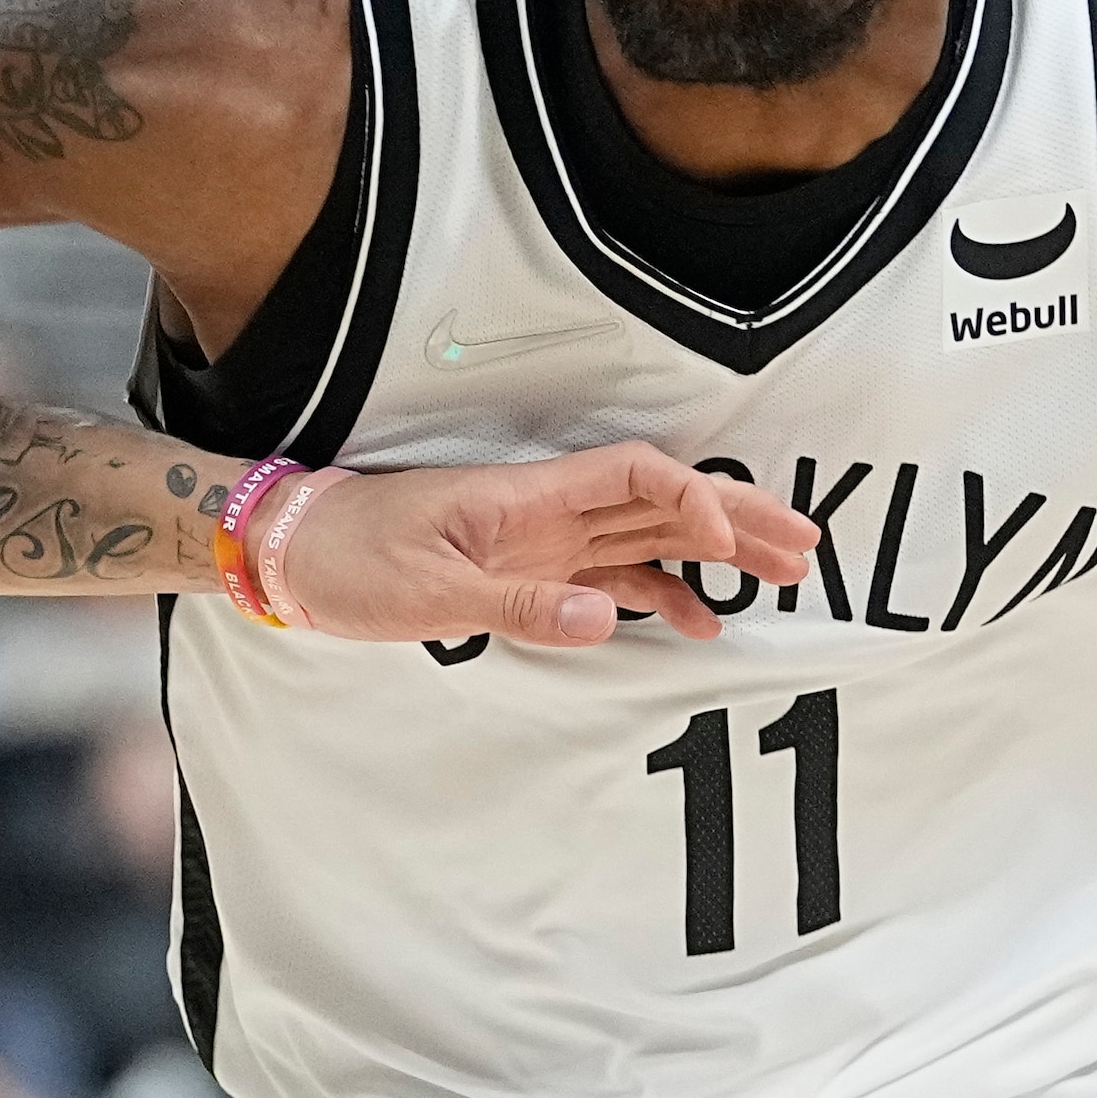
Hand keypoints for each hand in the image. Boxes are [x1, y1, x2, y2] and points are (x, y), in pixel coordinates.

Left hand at [273, 447, 818, 649]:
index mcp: (525, 498)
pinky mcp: (527, 572)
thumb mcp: (428, 590)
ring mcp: (540, 542)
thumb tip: (607, 618)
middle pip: (660, 500)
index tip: (728, 539)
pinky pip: (611, 576)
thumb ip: (518, 605)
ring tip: (779, 578)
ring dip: (714, 551)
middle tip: (803, 546)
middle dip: (734, 517)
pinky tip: (698, 622)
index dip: (688, 497)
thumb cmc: (351, 558)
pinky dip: (659, 593)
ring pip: (647, 535)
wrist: (293, 554)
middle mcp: (545, 511)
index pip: (631, 476)